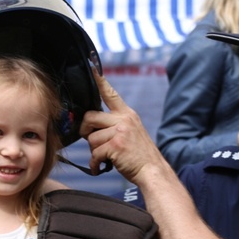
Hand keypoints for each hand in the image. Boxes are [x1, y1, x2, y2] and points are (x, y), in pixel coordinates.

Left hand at [80, 70, 165, 184]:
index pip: (111, 94)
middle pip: (90, 116)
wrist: (153, 171)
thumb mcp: (132, 133)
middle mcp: (124, 119)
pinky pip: (94, 153)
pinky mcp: (116, 145)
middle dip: (86, 130)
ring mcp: (120, 131)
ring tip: (105, 157)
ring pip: (91, 138)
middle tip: (92, 141)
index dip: (100, 81)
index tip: (92, 67)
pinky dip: (95, 163)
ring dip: (94, 151)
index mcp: (127, 114)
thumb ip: (115, 126)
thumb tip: (92, 128)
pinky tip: (100, 167)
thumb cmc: (139, 156)